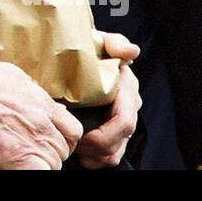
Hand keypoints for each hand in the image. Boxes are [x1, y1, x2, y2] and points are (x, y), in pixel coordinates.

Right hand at [0, 55, 83, 168]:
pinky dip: (35, 171)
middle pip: (64, 150)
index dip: (63, 139)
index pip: (73, 131)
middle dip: (51, 153)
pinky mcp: (18, 156)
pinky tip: (21, 166)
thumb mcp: (16, 78)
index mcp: (43, 103)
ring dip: (42, 164)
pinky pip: (42, 171)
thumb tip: (46, 104)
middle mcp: (43, 122)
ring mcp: (33, 140)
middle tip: (32, 152)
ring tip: (23, 159)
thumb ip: (36, 94)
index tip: (52, 141)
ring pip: (54, 164)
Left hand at [76, 32, 142, 167]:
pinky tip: (79, 151)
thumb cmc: (91, 51)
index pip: (124, 122)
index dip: (104, 136)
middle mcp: (128, 108)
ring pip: (114, 153)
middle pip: (119, 142)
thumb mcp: (100, 41)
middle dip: (94, 148)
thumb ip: (114, 43)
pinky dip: (94, 159)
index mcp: (127, 90)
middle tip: (71, 142)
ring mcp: (121, 122)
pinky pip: (109, 156)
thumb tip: (130, 51)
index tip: (81, 136)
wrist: (82, 56)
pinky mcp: (113, 132)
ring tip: (73, 146)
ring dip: (93, 156)